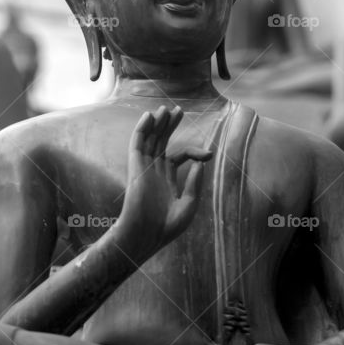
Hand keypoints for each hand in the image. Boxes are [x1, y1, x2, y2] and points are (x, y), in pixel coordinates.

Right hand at [114, 105, 211, 256]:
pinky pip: (137, 143)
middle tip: (178, 110)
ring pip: (150, 139)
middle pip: (162, 142)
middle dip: (170, 126)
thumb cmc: (166, 227)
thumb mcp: (188, 205)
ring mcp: (145, 168)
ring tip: (165, 109)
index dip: (193, 151)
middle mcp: (155, 171)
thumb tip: (201, 163)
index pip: (179, 156)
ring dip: (157, 123)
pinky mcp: (136, 167)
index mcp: (167, 179)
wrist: (146, 235)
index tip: (208, 153)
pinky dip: (142, 129)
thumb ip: (194, 184)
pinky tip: (149, 116)